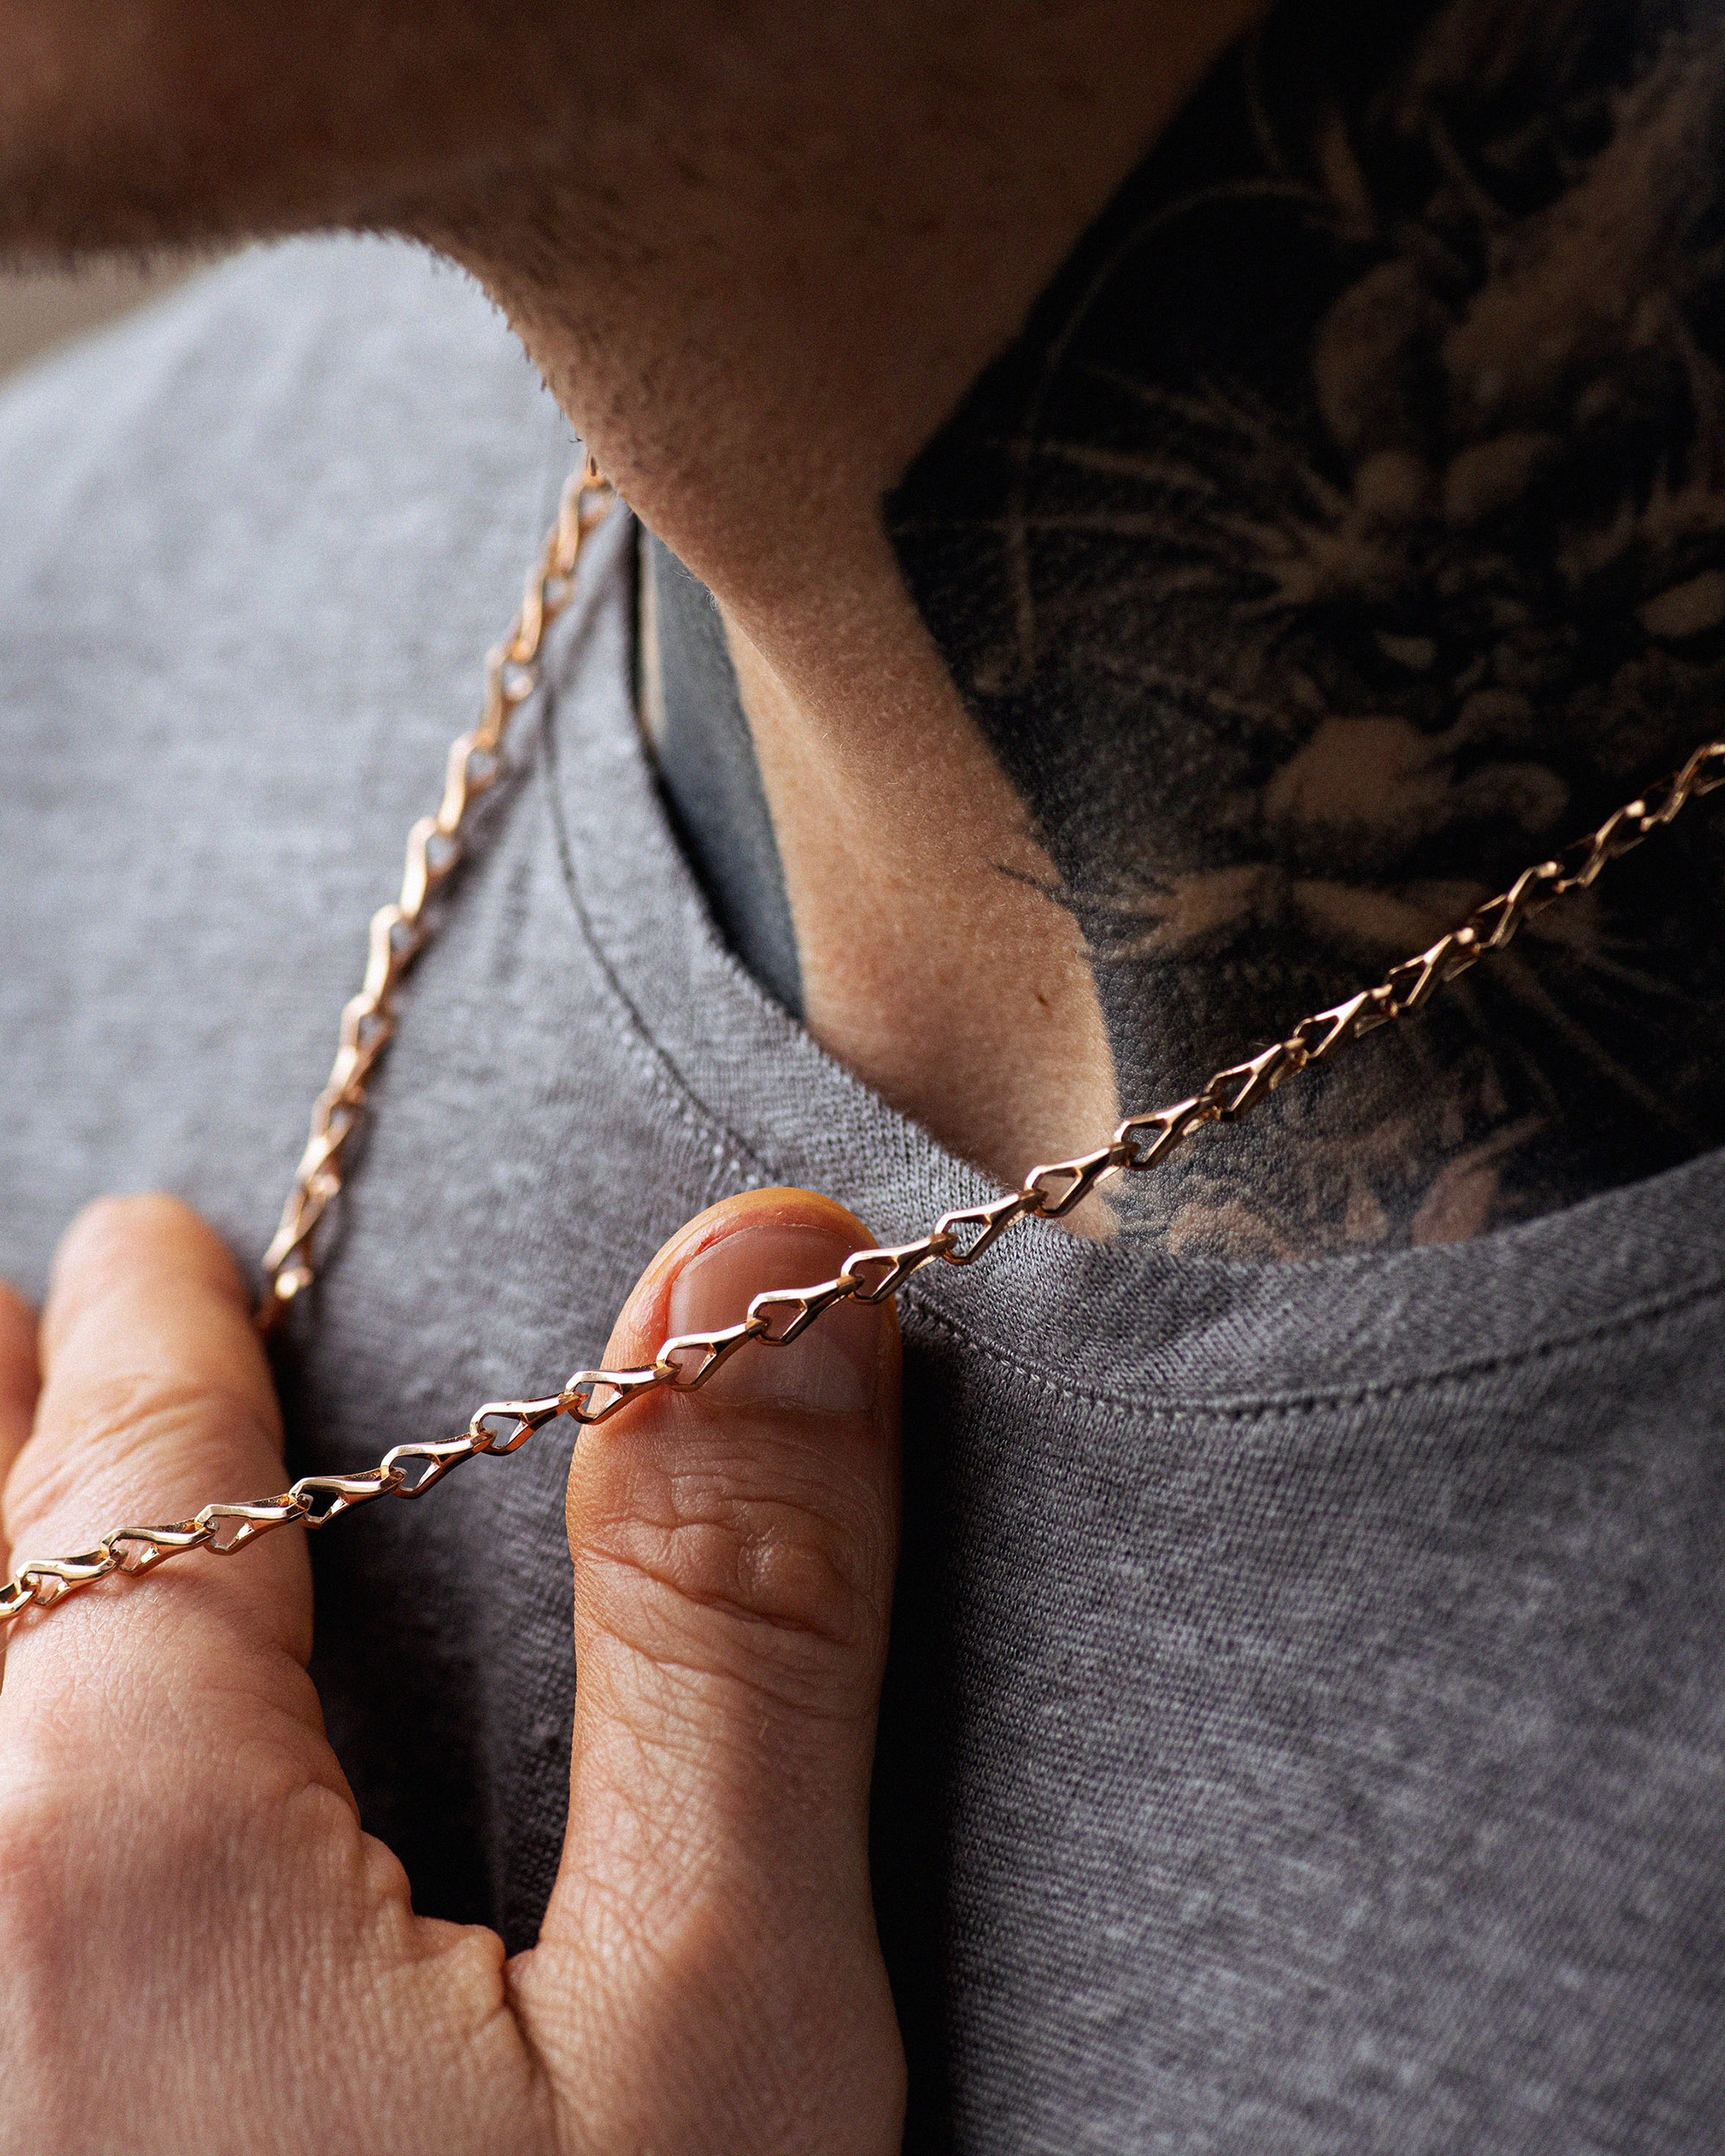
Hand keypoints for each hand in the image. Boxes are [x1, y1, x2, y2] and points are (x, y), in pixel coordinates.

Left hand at [0, 1189, 904, 2152]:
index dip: (153, 1332)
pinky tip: (51, 1776)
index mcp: (112, 1858)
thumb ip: (736, 1637)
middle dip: (7, 1418)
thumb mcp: (725, 2045)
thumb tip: (764, 1265)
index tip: (157, 1243)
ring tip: (27, 1482)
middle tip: (37, 1327)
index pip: (127, 1482)